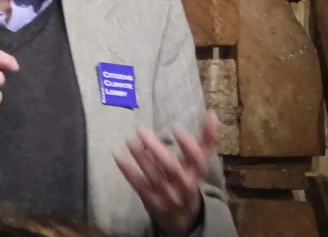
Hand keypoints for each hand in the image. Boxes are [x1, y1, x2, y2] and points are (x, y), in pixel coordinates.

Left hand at [114, 110, 218, 236]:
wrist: (182, 217)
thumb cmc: (188, 178)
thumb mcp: (198, 162)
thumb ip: (206, 138)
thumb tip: (212, 112)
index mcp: (196, 173)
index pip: (196, 160)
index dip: (187, 144)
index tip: (175, 126)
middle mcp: (183, 185)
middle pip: (171, 168)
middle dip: (157, 149)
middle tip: (142, 130)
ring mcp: (167, 194)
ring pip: (153, 176)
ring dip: (140, 157)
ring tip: (129, 139)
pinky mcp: (151, 200)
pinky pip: (139, 185)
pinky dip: (128, 171)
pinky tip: (117, 155)